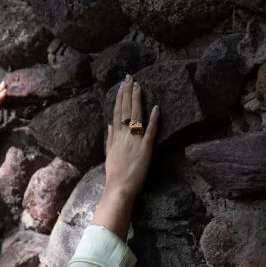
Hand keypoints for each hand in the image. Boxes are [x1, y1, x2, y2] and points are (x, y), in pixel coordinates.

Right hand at [104, 75, 158, 197]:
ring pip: (136, 116)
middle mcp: (124, 135)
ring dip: (138, 100)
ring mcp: (135, 141)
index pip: (117, 112)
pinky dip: (153, 119)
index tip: (122, 85)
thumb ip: (109, 138)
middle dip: (128, 92)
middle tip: (131, 78)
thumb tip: (109, 124)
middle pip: (126, 110)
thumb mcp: (108, 153)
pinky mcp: (146, 148)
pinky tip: (156, 107)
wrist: (119, 188)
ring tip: (139, 86)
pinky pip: (150, 131)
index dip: (120, 98)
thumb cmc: (114, 173)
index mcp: (115, 136)